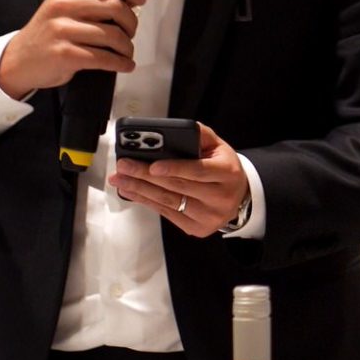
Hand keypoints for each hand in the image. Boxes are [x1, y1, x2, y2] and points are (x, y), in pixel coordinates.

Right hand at [0, 0, 154, 99]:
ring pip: (112, 34)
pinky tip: (124, 64)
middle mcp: (62, 5)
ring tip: (126, 52)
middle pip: (114, 6)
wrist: (19, 60)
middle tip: (130, 33)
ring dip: (127, 47)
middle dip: (131, 23)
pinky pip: (104, 58)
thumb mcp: (73, 6)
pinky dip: (120, 63)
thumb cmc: (52, 32)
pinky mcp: (64, 54)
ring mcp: (61, 30)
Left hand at [110, 123, 249, 235]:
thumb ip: (198, 135)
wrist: (238, 196)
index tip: (152, 166)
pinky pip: (166, 213)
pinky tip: (132, 191)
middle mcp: (220, 197)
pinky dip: (146, 201)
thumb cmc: (223, 168)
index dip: (174, 168)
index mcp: (227, 173)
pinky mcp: (196, 228)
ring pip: (168, 202)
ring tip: (121, 179)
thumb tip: (171, 131)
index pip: (198, 171)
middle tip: (124, 166)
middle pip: (177, 187)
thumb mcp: (218, 146)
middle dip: (145, 175)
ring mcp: (208, 216)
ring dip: (140, 190)